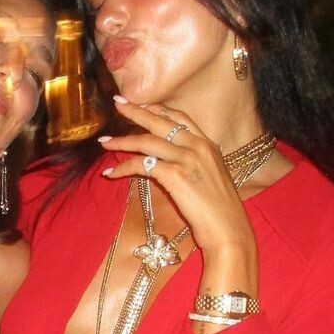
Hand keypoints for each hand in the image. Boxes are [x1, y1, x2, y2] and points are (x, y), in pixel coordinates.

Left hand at [99, 99, 255, 254]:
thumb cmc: (221, 212)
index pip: (180, 118)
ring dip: (122, 142)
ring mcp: (187, 159)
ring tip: (104, 143)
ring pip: (146, 142)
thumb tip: (173, 165)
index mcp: (208, 145)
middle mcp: (198, 147)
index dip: (158, 109)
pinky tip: (111, 174)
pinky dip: (123, 168)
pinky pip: (141, 165)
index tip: (140, 104)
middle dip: (136, 112)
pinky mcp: (175, 175)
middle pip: (161, 122)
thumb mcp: (212, 179)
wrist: (229, 229)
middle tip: (118, 104)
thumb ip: (197, 165)